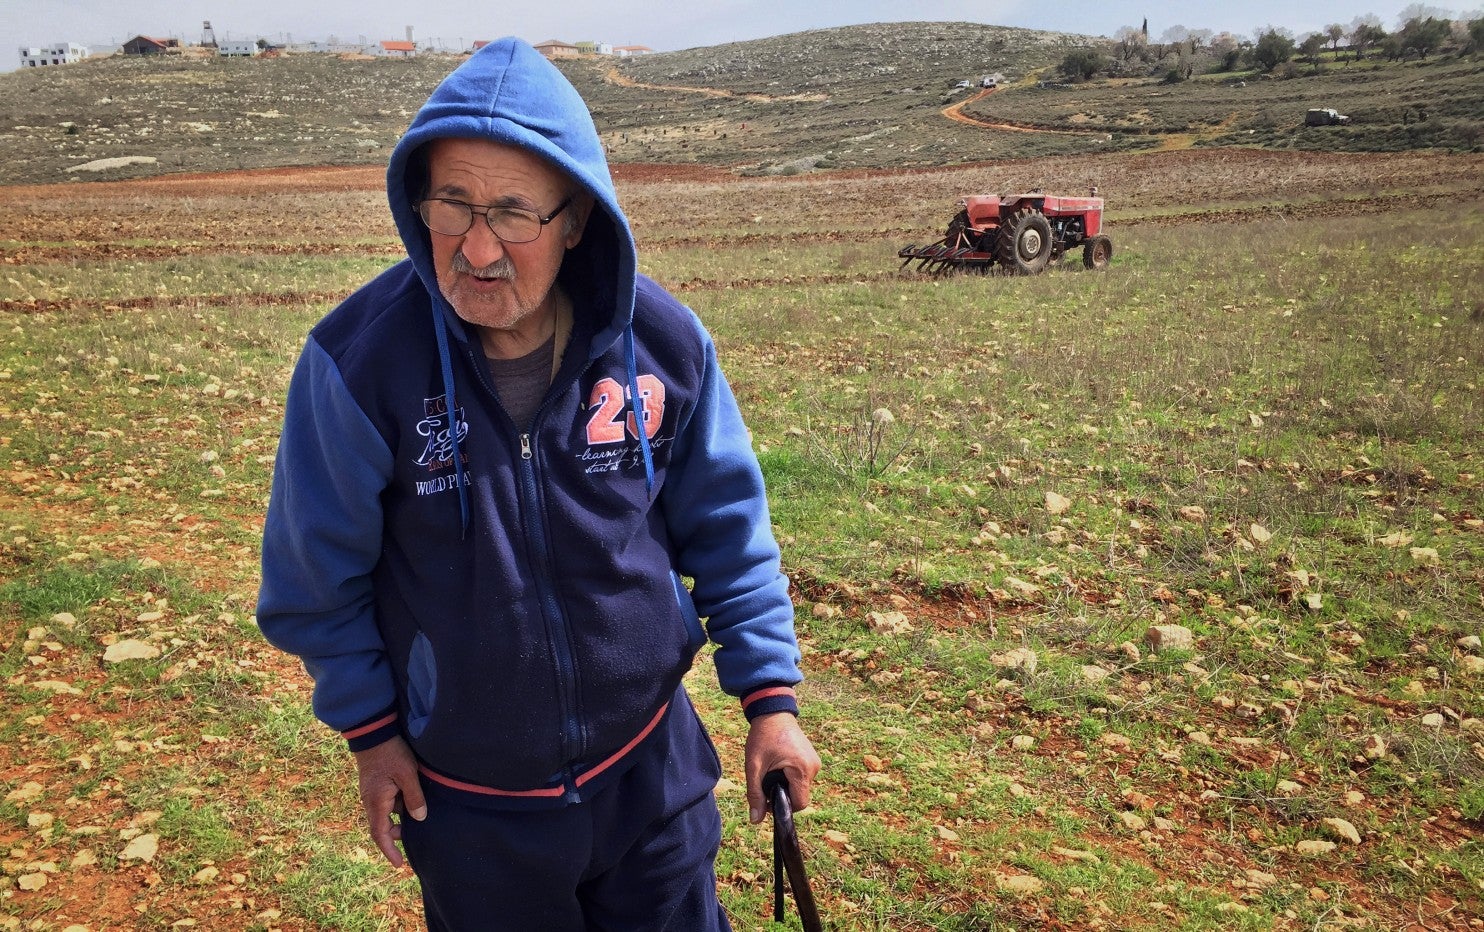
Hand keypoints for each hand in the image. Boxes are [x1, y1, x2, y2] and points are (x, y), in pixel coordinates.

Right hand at [352, 736, 426, 866]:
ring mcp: (371, 793)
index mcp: (376, 802)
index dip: (389, 851)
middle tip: (415, 834)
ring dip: (398, 819)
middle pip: (382, 827)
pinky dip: (397, 807)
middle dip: (396, 834)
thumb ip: (414, 797)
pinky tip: (410, 799)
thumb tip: (419, 818)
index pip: (380, 835)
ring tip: (417, 814)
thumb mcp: (407, 774)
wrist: (374, 733)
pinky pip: (386, 803)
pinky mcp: (375, 786)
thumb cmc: (391, 753)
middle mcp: (370, 801)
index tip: (400, 864)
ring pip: (385, 814)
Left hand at [744, 712, 820, 823]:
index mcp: (801, 770)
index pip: (799, 804)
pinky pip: (803, 777)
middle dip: (782, 793)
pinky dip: (791, 777)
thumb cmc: (762, 737)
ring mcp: (815, 763)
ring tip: (773, 768)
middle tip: (767, 778)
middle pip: (800, 796)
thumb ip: (754, 794)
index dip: (782, 805)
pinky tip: (780, 764)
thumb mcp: (754, 766)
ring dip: (786, 785)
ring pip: (801, 787)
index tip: (767, 795)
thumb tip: (755, 820)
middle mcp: (813, 767)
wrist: (773, 713)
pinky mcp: (813, 759)